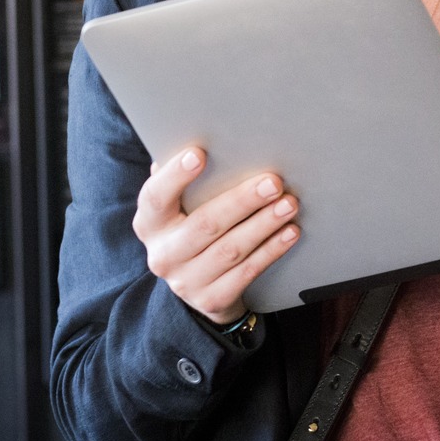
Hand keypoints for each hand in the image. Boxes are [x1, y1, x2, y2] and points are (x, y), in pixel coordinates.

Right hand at [133, 148, 301, 325]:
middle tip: (273, 181)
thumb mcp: (180, 208)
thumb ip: (184, 181)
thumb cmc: (193, 230)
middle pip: (205, 224)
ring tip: (289, 204)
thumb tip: (205, 141)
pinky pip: (247, 272)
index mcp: (150, 224)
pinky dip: (271, 250)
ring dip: (264, 225)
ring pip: (230, 250)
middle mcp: (163, 254)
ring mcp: (186, 281)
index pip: (155, 198)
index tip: (199, 153)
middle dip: (242, 201)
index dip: (175, 176)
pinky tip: (290, 232)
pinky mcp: (212, 299)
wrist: (199, 286)